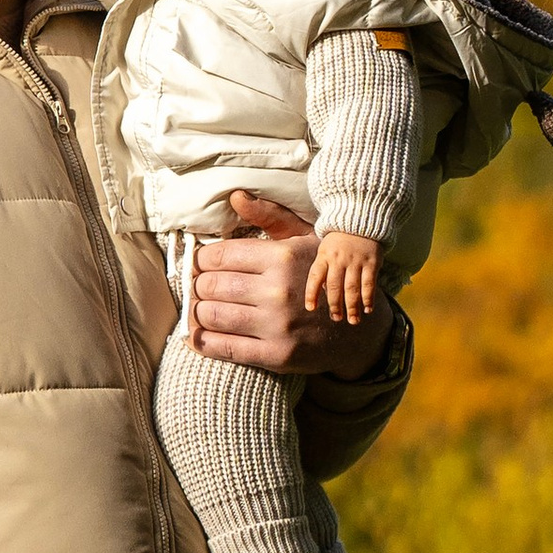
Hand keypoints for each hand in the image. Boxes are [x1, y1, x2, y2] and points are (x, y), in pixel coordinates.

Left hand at [191, 193, 395, 376]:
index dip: (201, 260)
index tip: (199, 264)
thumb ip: (269, 217)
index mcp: (282, 257)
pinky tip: (194, 336)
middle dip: (198, 285)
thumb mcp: (304, 240)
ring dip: (196, 312)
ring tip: (198, 308)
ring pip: (211, 315)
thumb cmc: (324, 277)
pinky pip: (223, 348)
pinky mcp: (276, 356)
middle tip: (198, 287)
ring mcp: (277, 326)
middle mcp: (278, 291)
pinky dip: (201, 342)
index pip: (219, 256)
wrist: (358, 330)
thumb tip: (235, 196)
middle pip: (210, 286)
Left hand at [306, 229, 381, 325]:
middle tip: (336, 318)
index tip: (311, 308)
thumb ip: (322, 269)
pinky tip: (367, 309)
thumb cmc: (338, 241)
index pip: (315, 277)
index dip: (311, 293)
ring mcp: (356, 261)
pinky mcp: (371, 262)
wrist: (360, 221)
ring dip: (352, 306)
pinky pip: (369, 283)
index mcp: (324, 256)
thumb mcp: (324, 250)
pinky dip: (368, 298)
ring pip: (352, 288)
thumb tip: (321, 294)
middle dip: (335, 305)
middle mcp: (339, 259)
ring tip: (352, 320)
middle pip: (335, 286)